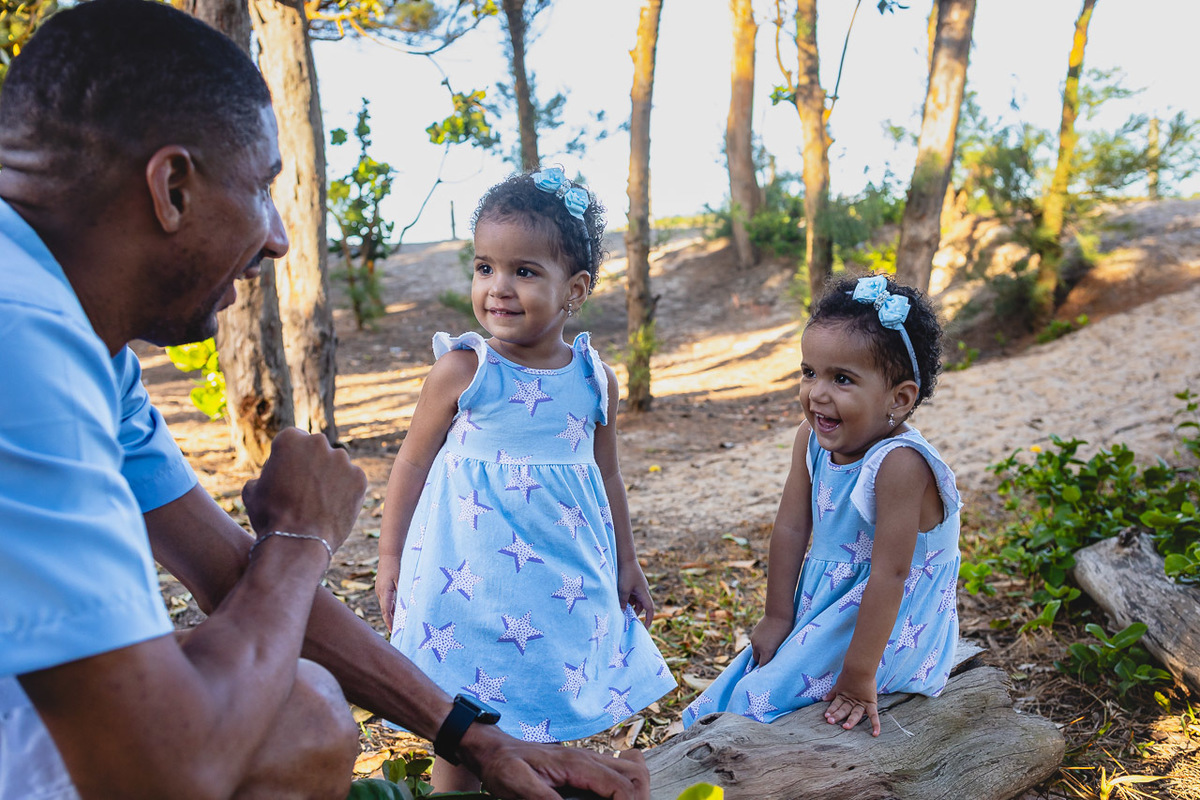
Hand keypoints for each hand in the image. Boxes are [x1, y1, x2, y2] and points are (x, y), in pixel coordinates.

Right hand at [242, 427, 366, 553]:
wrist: (297, 541)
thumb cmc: (270, 517)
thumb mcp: (252, 491)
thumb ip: (263, 475)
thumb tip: (267, 476)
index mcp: (290, 439)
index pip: (293, 441)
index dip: (290, 459)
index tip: (289, 475)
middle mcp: (318, 442)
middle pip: (317, 449)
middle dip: (313, 464)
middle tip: (307, 489)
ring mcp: (341, 459)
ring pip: (337, 465)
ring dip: (331, 477)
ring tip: (320, 502)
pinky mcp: (359, 477)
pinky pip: (352, 481)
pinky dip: (346, 492)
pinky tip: (334, 508)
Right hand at [374, 556, 400, 631]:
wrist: (389, 554)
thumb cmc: (397, 565)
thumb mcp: (401, 579)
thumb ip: (404, 591)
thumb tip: (407, 603)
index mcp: (385, 592)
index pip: (386, 611)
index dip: (390, 622)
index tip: (393, 631)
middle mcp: (380, 592)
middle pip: (385, 610)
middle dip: (390, 621)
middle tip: (396, 631)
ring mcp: (380, 589)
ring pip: (385, 606)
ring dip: (390, 614)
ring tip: (396, 625)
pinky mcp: (382, 587)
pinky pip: (386, 600)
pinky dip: (390, 607)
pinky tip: (395, 611)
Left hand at [464, 725, 648, 799]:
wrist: (496, 750)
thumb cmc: (504, 767)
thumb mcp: (517, 786)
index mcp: (577, 764)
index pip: (621, 786)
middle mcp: (589, 758)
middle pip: (636, 776)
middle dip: (640, 799)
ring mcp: (590, 760)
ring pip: (633, 771)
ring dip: (636, 792)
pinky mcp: (587, 766)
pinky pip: (620, 772)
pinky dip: (628, 787)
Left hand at [617, 558, 654, 626]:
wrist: (625, 558)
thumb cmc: (626, 573)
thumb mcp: (623, 590)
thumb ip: (623, 602)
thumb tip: (622, 613)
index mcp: (644, 592)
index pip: (650, 609)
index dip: (649, 619)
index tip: (645, 628)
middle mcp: (643, 590)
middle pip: (642, 606)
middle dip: (635, 613)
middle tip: (627, 620)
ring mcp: (638, 587)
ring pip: (635, 601)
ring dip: (629, 606)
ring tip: (620, 610)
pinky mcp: (633, 584)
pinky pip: (632, 595)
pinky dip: (627, 599)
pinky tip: (619, 600)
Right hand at [749, 614, 791, 666]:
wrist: (778, 614)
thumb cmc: (786, 631)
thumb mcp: (783, 645)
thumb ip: (776, 654)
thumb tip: (774, 662)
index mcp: (767, 651)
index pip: (762, 667)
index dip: (764, 671)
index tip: (767, 674)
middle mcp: (758, 647)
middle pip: (756, 660)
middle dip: (761, 661)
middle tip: (768, 662)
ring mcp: (754, 640)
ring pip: (754, 651)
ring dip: (760, 652)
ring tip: (768, 649)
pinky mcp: (753, 633)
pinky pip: (754, 643)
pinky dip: (759, 644)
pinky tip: (767, 640)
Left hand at [822, 673, 880, 735]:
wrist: (860, 667)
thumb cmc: (850, 674)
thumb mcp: (839, 683)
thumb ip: (833, 692)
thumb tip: (823, 699)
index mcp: (844, 696)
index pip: (836, 704)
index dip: (831, 709)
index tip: (826, 716)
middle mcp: (852, 701)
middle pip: (844, 710)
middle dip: (837, 715)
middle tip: (830, 721)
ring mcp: (861, 702)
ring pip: (855, 713)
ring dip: (850, 720)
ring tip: (845, 727)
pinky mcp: (870, 702)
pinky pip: (873, 715)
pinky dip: (875, 724)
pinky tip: (875, 734)